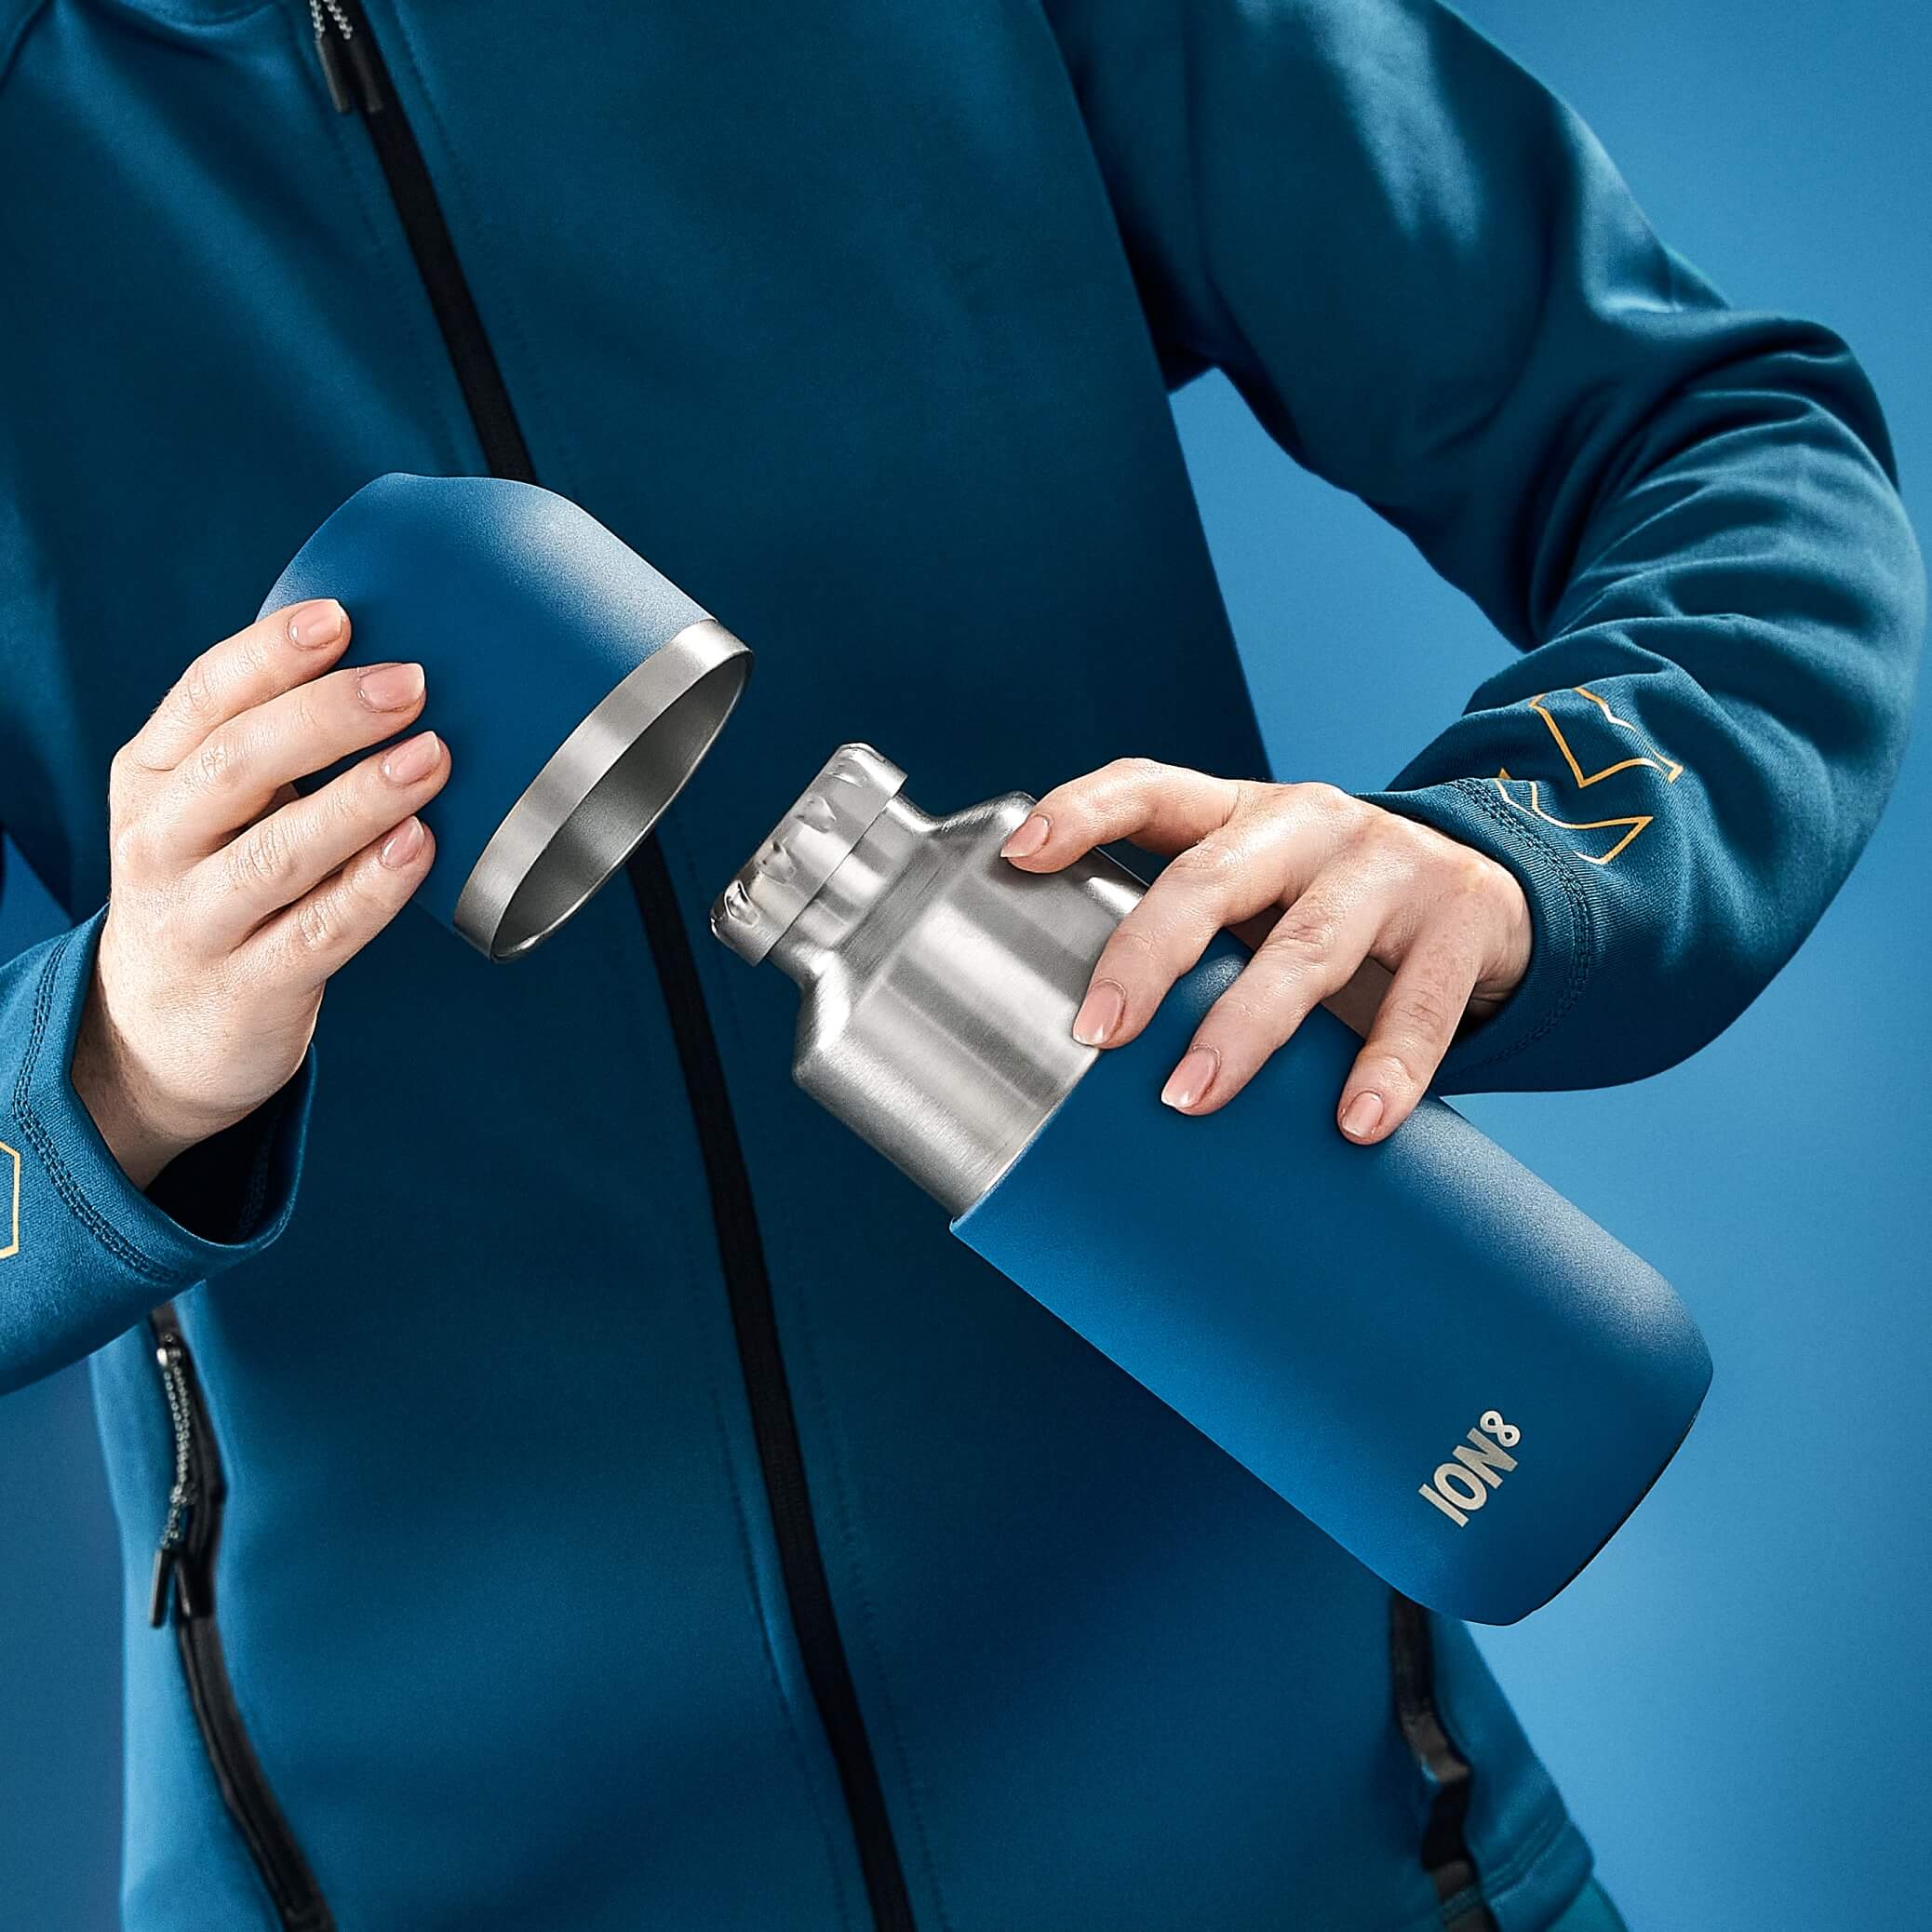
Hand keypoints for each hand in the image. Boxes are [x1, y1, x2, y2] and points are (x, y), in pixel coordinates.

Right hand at [70, 599, 448, 1188]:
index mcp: (153, 777)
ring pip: (279, 851)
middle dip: (327, 716)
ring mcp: (200, 920)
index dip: (270, 654)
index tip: (340, 617)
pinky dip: (373, 888)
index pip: (203, 698)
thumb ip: (272, 746)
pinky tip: (418, 846)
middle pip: (239, 763)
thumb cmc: (212, 890)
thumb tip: (389, 667)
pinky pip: (319, 932)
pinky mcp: (249, 988)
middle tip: (409, 683)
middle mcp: (162, 843)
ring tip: (431, 757)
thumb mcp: (207, 809)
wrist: (155, 1035)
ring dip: (361, 799)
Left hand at [1000, 760, 1530, 1142]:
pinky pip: (1419, 1004)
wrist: (1490, 894)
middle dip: (1147, 953)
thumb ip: (1185, 936)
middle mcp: (1310, 824)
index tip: (1021, 853)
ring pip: (1306, 948)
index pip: (1151, 787)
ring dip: (1244, 1026)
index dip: (1084, 810)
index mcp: (1242, 813)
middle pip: (1214, 876)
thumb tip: (1072, 1040)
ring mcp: (1390, 866)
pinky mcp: (1461, 919)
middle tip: (1098, 1032)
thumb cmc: (1331, 908)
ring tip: (1192, 1096)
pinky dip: (1386, 1069)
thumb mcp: (1259, 894)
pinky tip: (1355, 1122)